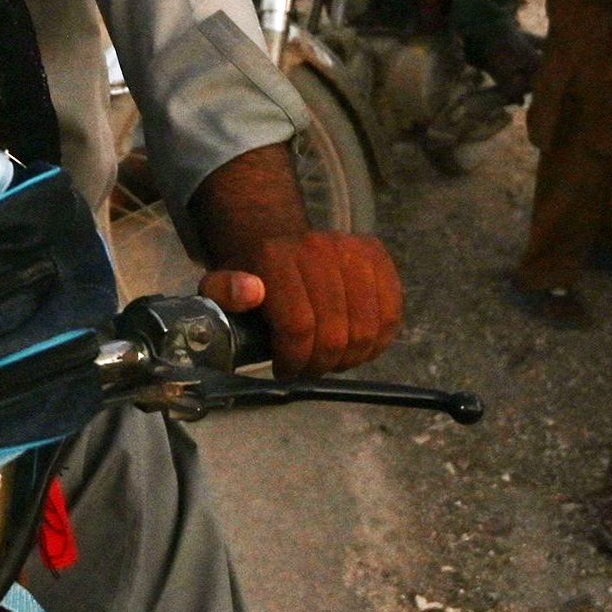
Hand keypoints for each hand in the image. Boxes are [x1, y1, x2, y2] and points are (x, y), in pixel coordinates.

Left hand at [202, 232, 401, 377]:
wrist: (279, 241)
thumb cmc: (251, 274)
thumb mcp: (220, 286)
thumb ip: (224, 293)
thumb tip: (249, 293)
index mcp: (276, 257)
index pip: (298, 326)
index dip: (295, 360)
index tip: (285, 369)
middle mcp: (317, 247)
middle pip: (335, 333)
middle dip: (320, 364)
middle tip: (308, 368)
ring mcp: (351, 248)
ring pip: (366, 328)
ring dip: (350, 357)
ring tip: (330, 359)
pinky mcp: (376, 255)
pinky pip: (391, 313)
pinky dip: (377, 340)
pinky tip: (356, 346)